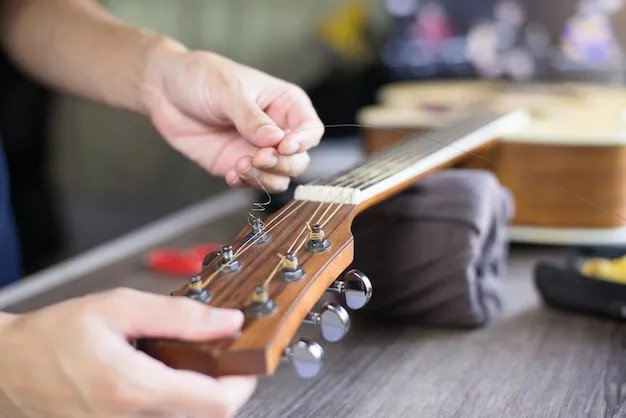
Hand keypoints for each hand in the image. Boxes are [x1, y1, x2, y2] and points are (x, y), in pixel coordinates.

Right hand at [0, 288, 255, 417]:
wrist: (10, 366)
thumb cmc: (55, 335)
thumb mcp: (120, 308)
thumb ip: (180, 316)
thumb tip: (228, 321)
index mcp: (134, 389)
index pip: (217, 404)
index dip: (244, 381)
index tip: (249, 358)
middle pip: (208, 416)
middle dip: (224, 385)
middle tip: (219, 354)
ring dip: (200, 393)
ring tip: (186, 361)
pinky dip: (177, 401)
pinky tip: (163, 376)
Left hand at [143, 41, 323, 192]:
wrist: (165, 90)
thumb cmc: (200, 77)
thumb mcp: (227, 91)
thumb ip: (251, 118)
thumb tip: (274, 140)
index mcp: (285, 104)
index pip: (310, 130)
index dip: (302, 142)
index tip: (283, 146)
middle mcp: (276, 130)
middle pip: (298, 160)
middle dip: (282, 164)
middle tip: (258, 158)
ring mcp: (257, 150)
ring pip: (279, 177)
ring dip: (265, 178)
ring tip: (240, 166)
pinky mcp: (238, 164)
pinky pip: (252, 183)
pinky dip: (245, 183)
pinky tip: (231, 173)